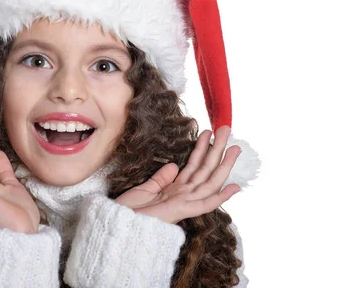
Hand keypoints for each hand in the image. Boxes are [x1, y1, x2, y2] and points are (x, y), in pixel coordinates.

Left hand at [115, 126, 240, 223]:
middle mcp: (182, 195)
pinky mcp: (181, 210)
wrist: (119, 225)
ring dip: (224, 164)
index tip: (211, 135)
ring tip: (235, 147)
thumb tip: (175, 165)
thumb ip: (161, 178)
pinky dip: (221, 196)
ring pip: (210, 181)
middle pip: (205, 169)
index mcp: (174, 190)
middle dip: (217, 149)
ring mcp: (184, 202)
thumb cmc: (129, 211)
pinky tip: (234, 186)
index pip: (194, 167)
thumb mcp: (145, 188)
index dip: (203, 150)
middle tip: (227, 130)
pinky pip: (205, 203)